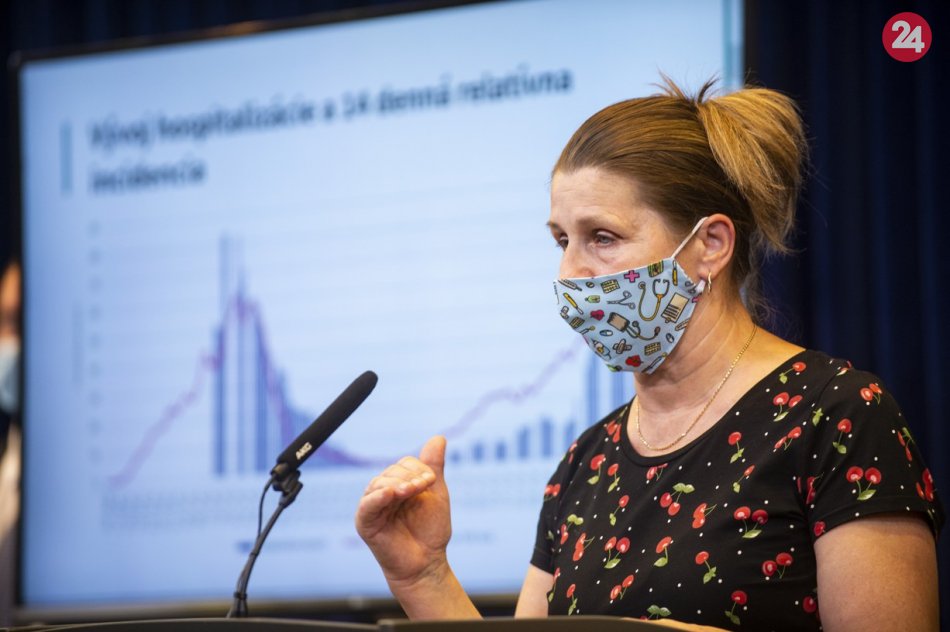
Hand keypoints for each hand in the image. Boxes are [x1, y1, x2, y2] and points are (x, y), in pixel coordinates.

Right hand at [356, 435, 451, 587]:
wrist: (426, 562)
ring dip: (399, 484)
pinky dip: (378, 496)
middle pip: (391, 471)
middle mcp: (382, 492)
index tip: (432, 480)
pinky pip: (367, 505)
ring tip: (413, 491)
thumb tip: (438, 437)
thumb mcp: (435, 494)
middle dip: (410, 476)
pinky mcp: (365, 523)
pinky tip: (391, 494)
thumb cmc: (430, 530)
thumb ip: (434, 466)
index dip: (418, 467)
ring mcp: (373, 507)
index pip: (404, 464)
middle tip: (425, 486)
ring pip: (379, 483)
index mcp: (398, 484)